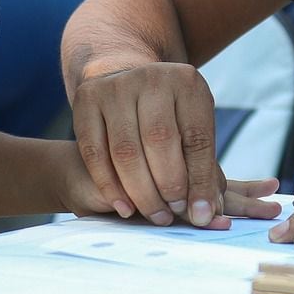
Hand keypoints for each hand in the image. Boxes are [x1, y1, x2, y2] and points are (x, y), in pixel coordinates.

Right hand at [69, 59, 260, 227]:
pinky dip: (110, 186)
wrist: (124, 81)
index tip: (200, 215)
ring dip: (141, 192)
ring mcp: (116, 87)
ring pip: (125, 151)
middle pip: (159, 141)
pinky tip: (125, 208)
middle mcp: (151, 78)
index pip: (197, 138)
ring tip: (154, 215)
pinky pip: (94, 153)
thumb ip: (203, 172)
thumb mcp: (191, 131)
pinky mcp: (86, 100)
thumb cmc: (168, 119)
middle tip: (173, 214)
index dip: (199, 181)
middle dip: (168, 187)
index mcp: (187, 83)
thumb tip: (207, 215)